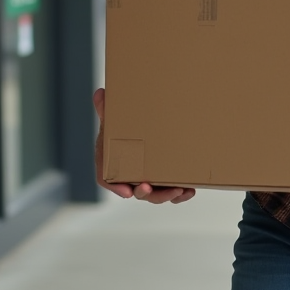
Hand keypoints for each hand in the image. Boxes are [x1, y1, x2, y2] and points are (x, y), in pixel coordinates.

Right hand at [93, 88, 195, 204]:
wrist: (138, 124)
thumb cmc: (123, 124)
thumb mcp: (113, 116)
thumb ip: (106, 108)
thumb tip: (101, 94)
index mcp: (111, 161)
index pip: (107, 178)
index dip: (115, 187)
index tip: (125, 192)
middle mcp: (128, 173)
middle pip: (133, 190)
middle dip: (143, 192)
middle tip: (148, 187)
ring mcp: (146, 178)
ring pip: (154, 194)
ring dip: (166, 195)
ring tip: (179, 191)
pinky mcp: (161, 179)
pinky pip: (168, 191)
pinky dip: (179, 194)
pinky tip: (189, 191)